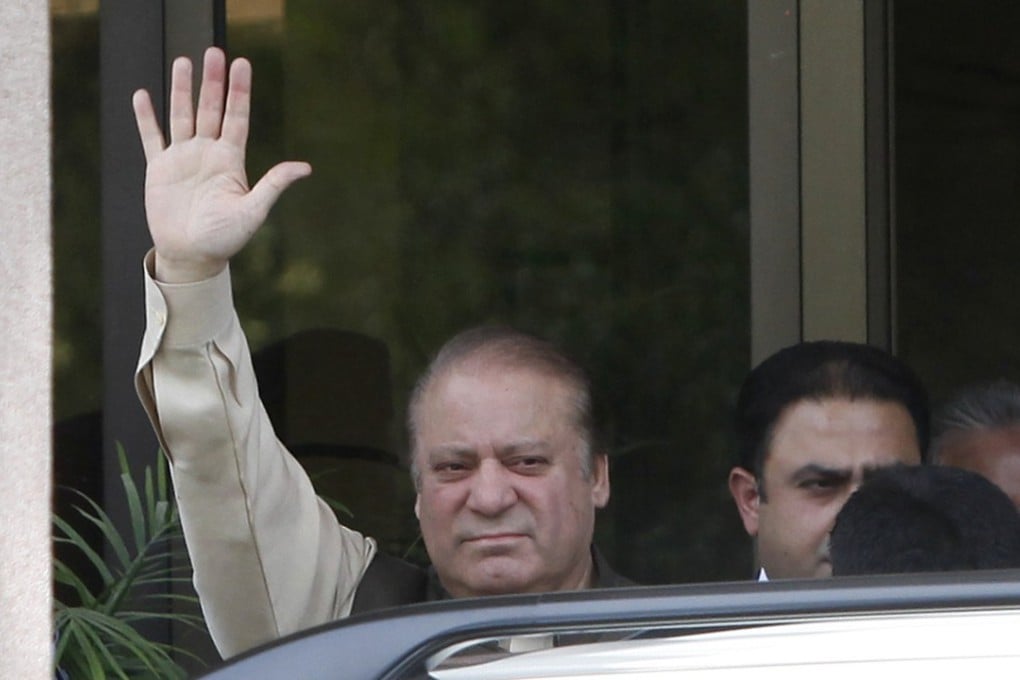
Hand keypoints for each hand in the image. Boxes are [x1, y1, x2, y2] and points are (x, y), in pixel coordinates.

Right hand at [132, 47, 310, 282]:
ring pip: (182, 115)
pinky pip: (151, 137)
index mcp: (231, 160)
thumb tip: (304, 168)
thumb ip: (273, 185)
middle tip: (214, 52)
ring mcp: (183, 158)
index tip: (242, 64)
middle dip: (213, 82)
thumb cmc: (225, 238)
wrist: (192, 255)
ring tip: (184, 62)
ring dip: (182, 90)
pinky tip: (143, 95)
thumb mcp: (253, 211)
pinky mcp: (159, 168)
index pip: (237, 117)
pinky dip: (146, 117)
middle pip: (211, 109)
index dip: (239, 91)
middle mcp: (208, 153)